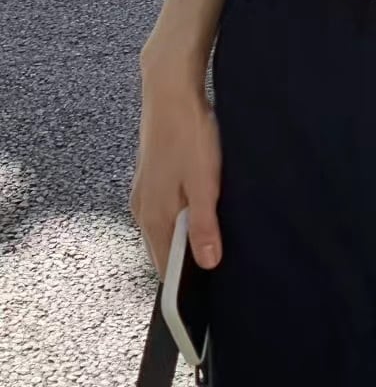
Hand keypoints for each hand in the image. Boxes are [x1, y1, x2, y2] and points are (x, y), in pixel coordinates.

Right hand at [131, 38, 221, 275]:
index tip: (209, 296)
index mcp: (152, 216)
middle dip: (187, 263)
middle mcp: (142, 208)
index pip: (164, 268)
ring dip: (185, 238)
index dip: (185, 284)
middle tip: (220, 267)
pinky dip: (181, 217)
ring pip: (165, 229)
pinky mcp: (152, 177)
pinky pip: (166, 210)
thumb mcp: (204, 183)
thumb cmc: (189, 134)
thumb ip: (203, 226)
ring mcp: (145, 192)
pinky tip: (201, 211)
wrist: (170, 91)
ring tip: (214, 240)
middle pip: (163, 250)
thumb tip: (208, 264)